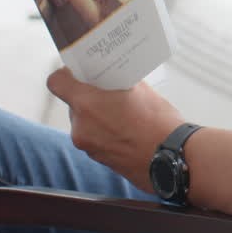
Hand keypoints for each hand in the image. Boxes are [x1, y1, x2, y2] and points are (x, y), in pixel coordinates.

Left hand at [46, 67, 183, 192]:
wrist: (174, 159)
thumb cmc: (160, 124)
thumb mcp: (141, 91)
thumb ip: (118, 83)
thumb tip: (112, 79)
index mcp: (87, 104)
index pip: (57, 82)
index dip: (66, 75)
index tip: (80, 73)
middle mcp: (81, 126)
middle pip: (73, 103)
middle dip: (89, 97)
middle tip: (110, 92)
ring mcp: (88, 146)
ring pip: (84, 122)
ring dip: (98, 116)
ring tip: (124, 115)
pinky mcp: (97, 159)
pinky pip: (94, 138)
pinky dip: (106, 132)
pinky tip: (127, 130)